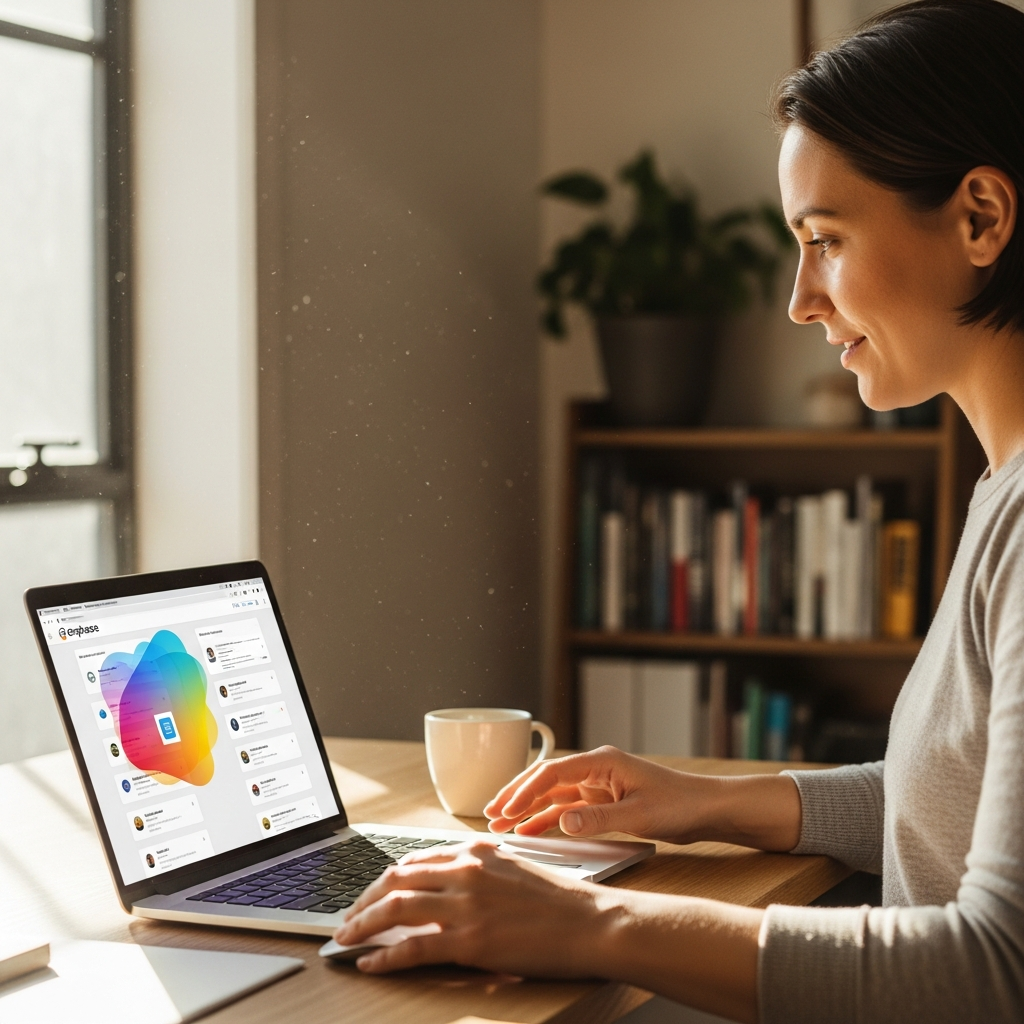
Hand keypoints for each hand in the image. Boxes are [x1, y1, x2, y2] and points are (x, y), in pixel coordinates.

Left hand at [331, 839, 608, 974]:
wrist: (592, 921)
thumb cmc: (560, 901)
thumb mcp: (515, 869)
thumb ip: (479, 872)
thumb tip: (448, 888)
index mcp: (475, 850)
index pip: (415, 859)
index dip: (386, 879)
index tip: (372, 893)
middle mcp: (465, 870)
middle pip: (395, 879)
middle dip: (364, 899)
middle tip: (350, 917)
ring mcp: (465, 904)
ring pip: (394, 909)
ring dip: (363, 925)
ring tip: (347, 938)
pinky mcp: (469, 940)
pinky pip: (412, 947)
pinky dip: (384, 956)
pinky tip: (370, 963)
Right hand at [484, 746, 801, 850]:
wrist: (707, 809)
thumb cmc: (680, 805)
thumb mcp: (639, 815)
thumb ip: (599, 819)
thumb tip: (563, 822)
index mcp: (602, 762)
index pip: (553, 772)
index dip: (524, 790)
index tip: (504, 808)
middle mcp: (596, 769)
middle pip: (546, 780)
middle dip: (516, 796)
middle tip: (490, 815)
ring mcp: (598, 786)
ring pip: (553, 796)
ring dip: (527, 810)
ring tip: (501, 826)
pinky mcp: (603, 802)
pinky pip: (567, 809)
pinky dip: (547, 820)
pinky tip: (530, 833)